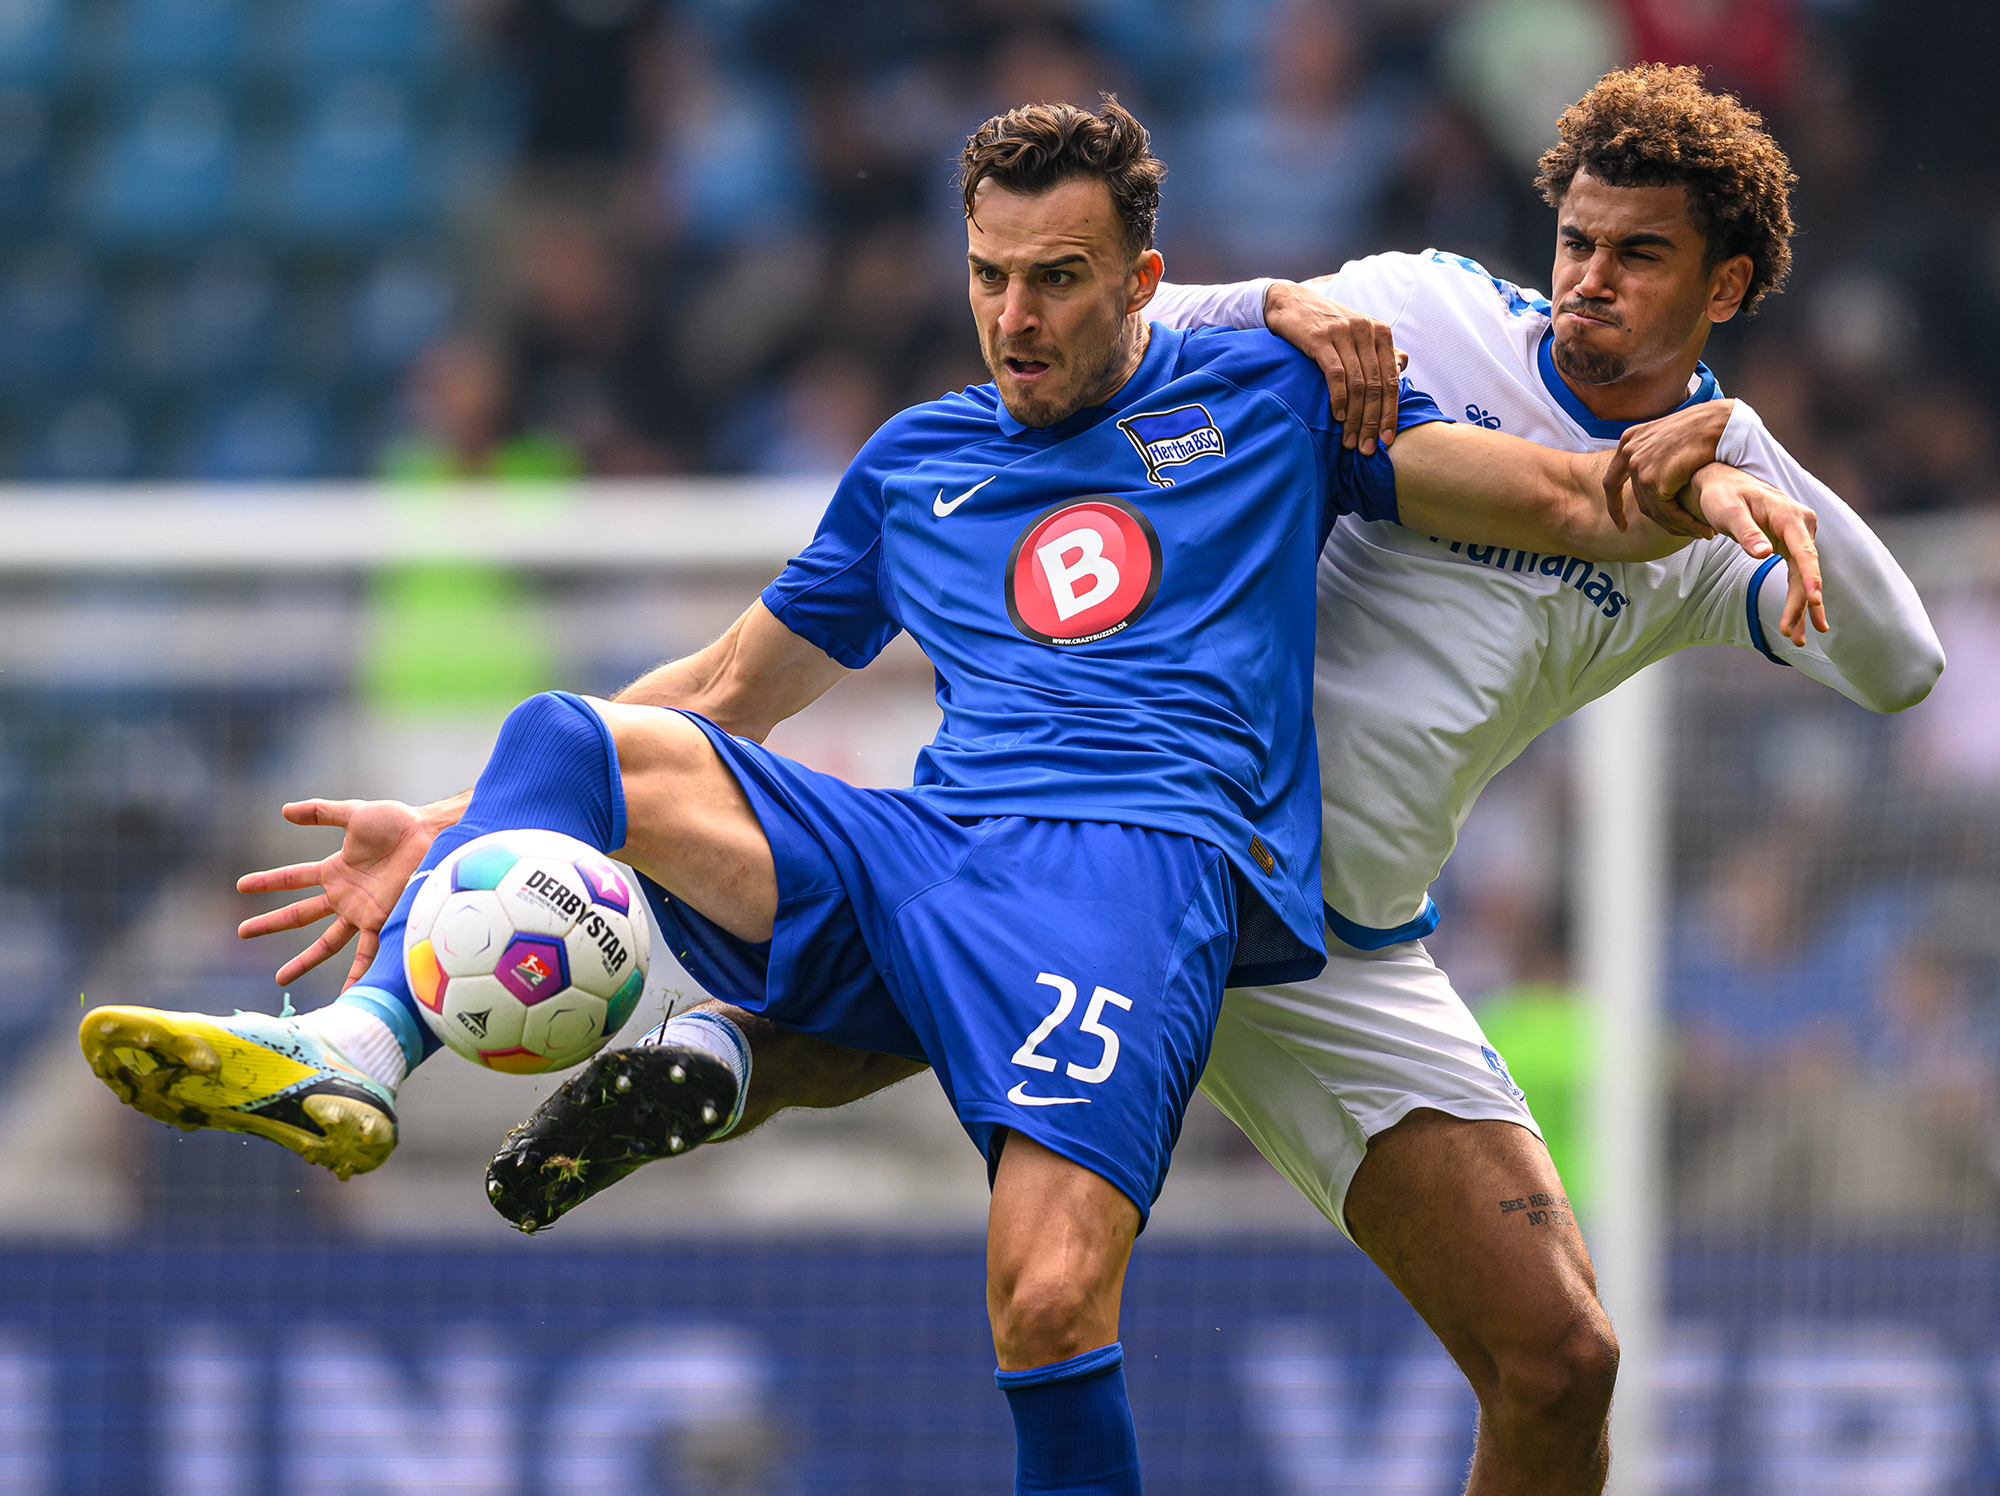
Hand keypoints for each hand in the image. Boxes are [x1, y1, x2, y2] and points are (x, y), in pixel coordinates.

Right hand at [237, 799, 438, 988]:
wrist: (429, 834)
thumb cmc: (397, 823)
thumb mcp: (353, 813)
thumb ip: (321, 812)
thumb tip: (284, 810)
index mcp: (335, 871)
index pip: (293, 878)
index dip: (268, 881)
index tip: (242, 886)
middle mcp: (344, 895)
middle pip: (300, 914)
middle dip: (271, 923)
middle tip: (243, 932)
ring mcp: (361, 911)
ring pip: (326, 942)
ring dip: (304, 959)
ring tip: (281, 979)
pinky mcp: (381, 920)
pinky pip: (368, 952)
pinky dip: (358, 973)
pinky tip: (348, 994)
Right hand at [1264, 280, 1403, 454]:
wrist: (1289, 302)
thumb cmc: (1324, 323)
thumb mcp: (1357, 332)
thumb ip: (1379, 351)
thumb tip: (1400, 368)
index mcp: (1380, 332)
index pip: (1392, 380)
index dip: (1390, 413)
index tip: (1386, 439)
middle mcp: (1366, 331)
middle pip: (1377, 386)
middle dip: (1372, 421)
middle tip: (1367, 447)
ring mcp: (1344, 333)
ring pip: (1358, 385)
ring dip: (1355, 418)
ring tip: (1350, 440)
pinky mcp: (1321, 338)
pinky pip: (1336, 374)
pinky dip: (1339, 399)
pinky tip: (1337, 417)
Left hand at [1603, 400, 1735, 533]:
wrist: (1719, 423)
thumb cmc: (1702, 429)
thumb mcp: (1666, 438)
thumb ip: (1652, 454)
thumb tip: (1648, 479)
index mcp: (1628, 441)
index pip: (1612, 481)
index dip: (1615, 506)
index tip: (1621, 526)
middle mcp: (1628, 453)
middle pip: (1639, 500)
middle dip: (1661, 519)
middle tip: (1680, 530)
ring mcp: (1638, 467)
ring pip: (1653, 509)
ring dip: (1675, 524)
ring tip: (1696, 531)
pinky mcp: (1654, 480)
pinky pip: (1666, 511)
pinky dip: (1683, 522)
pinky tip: (1698, 528)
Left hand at [1686, 463, 1827, 644]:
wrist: (1720, 484)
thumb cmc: (1722, 496)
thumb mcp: (1727, 512)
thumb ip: (1745, 532)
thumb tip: (1763, 554)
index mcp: (1789, 515)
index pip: (1804, 551)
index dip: (1810, 577)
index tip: (1815, 600)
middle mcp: (1801, 525)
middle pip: (1805, 570)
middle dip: (1802, 604)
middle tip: (1794, 635)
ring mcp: (1798, 536)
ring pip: (1803, 576)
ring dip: (1802, 608)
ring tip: (1798, 639)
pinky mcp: (1791, 545)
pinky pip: (1796, 575)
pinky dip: (1796, 598)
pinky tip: (1796, 622)